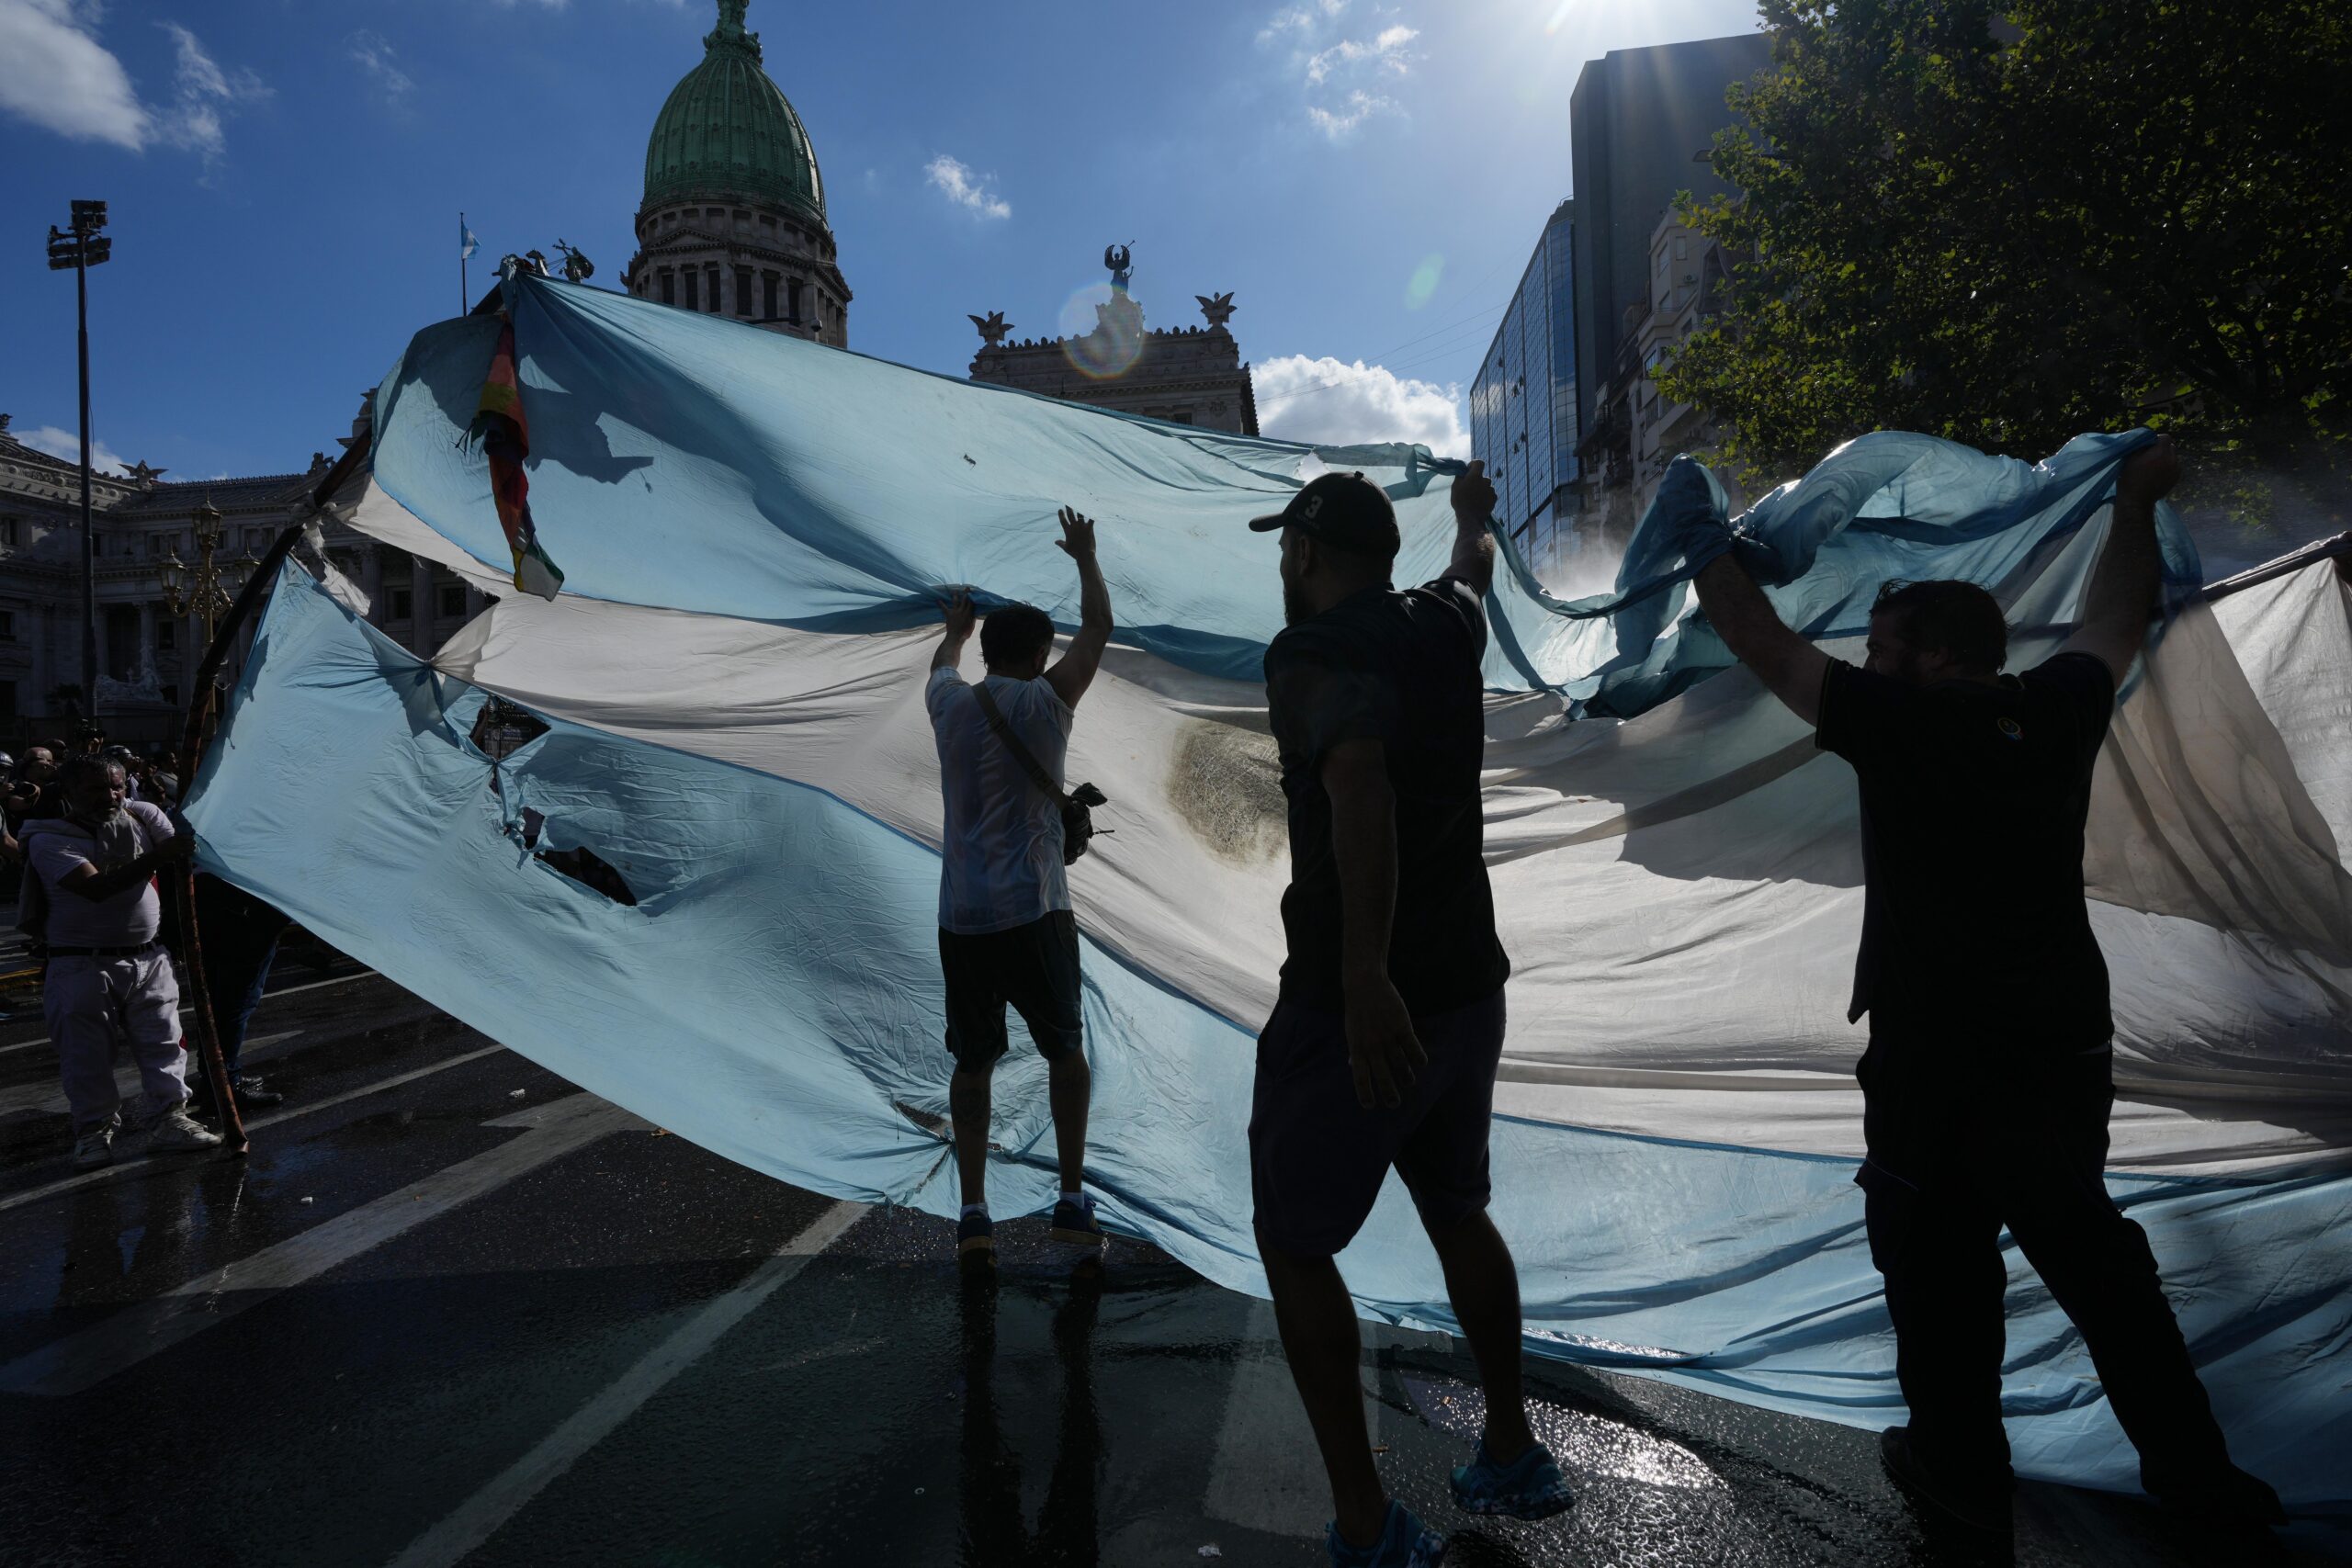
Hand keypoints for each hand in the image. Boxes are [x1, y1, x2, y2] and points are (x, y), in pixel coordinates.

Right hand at [150, 834, 194, 863]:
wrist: (159, 854)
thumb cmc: (162, 846)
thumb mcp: (169, 839)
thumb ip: (175, 838)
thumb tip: (182, 837)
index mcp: (176, 838)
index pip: (187, 836)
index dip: (191, 838)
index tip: (192, 838)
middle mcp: (179, 843)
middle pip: (190, 842)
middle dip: (193, 843)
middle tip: (194, 844)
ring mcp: (180, 849)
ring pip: (191, 848)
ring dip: (193, 848)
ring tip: (193, 848)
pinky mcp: (180, 854)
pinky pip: (188, 853)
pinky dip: (190, 853)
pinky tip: (191, 853)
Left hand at [939, 589, 976, 640]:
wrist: (956, 636)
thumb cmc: (965, 633)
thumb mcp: (972, 625)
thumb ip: (972, 618)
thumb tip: (974, 613)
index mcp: (969, 614)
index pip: (971, 603)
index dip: (972, 597)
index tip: (973, 592)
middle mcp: (962, 611)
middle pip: (965, 600)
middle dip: (966, 593)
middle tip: (966, 587)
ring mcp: (955, 612)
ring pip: (956, 601)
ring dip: (955, 595)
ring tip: (954, 590)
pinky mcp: (949, 614)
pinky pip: (944, 608)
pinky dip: (941, 604)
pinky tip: (938, 600)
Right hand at [1054, 505, 1097, 562]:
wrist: (1084, 556)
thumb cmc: (1074, 553)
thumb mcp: (1066, 548)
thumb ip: (1060, 543)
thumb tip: (1055, 541)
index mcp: (1067, 531)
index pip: (1063, 520)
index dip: (1061, 514)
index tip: (1060, 509)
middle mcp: (1074, 527)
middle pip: (1070, 514)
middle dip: (1069, 508)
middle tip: (1068, 502)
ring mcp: (1082, 527)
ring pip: (1080, 514)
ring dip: (1080, 508)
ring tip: (1081, 502)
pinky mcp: (1089, 529)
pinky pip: (1091, 519)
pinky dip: (1092, 514)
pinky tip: (1094, 509)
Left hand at [1341, 971, 1424, 1109]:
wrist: (1365, 985)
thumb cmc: (1357, 1011)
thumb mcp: (1351, 1032)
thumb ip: (1353, 1049)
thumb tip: (1351, 1066)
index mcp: (1357, 1048)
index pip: (1360, 1077)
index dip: (1365, 1093)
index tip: (1370, 1106)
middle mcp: (1372, 1045)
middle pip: (1382, 1075)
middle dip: (1389, 1093)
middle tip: (1394, 1104)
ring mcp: (1387, 1036)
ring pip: (1400, 1063)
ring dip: (1406, 1077)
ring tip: (1409, 1082)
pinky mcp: (1402, 1026)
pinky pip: (1413, 1047)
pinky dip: (1418, 1057)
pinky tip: (1421, 1063)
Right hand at [1450, 459, 1496, 526]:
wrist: (1471, 518)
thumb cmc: (1460, 501)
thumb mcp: (1455, 486)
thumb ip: (1460, 476)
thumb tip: (1464, 471)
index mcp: (1476, 476)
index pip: (1479, 462)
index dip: (1474, 465)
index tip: (1469, 471)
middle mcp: (1486, 480)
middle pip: (1482, 477)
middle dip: (1477, 480)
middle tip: (1470, 489)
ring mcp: (1491, 490)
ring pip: (1487, 486)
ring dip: (1482, 489)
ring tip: (1475, 498)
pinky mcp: (1495, 498)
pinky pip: (1490, 494)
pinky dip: (1486, 496)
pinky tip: (1480, 503)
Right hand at [2115, 435, 2178, 507]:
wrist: (2137, 500)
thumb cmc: (2130, 477)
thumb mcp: (2131, 457)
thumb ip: (2142, 445)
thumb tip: (2149, 439)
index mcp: (2161, 452)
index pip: (2165, 437)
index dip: (2156, 440)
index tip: (2148, 447)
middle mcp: (2172, 459)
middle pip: (2171, 447)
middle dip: (2162, 449)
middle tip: (2151, 457)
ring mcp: (2176, 469)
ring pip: (2173, 457)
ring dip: (2166, 458)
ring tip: (2154, 467)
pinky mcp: (2177, 477)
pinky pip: (2175, 466)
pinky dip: (2168, 467)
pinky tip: (2158, 474)